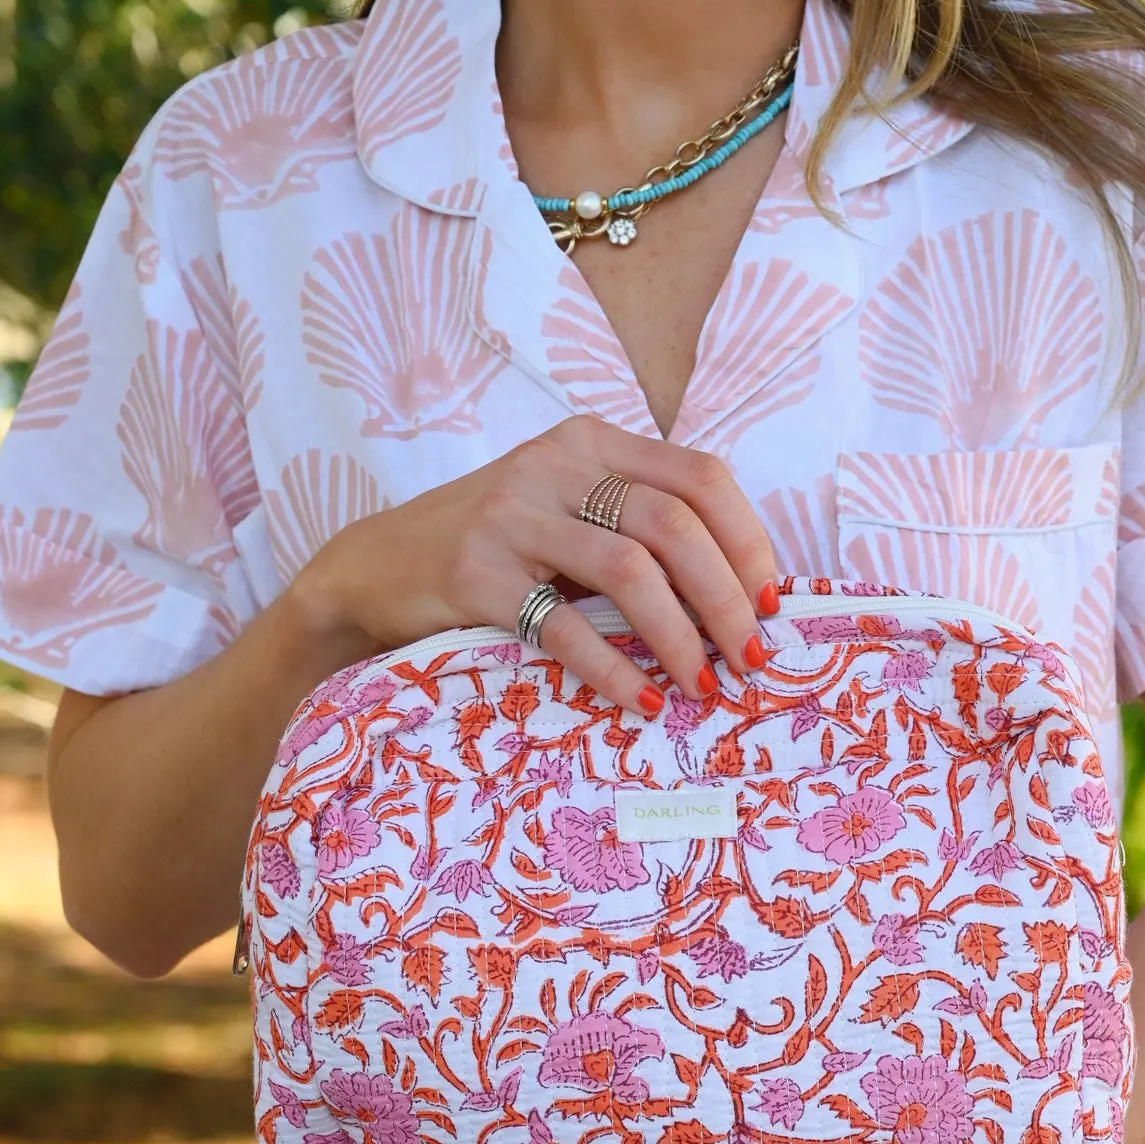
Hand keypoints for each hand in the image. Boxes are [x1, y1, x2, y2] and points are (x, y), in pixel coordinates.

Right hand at [293, 414, 779, 716]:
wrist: (374, 568)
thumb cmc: (490, 548)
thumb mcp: (564, 511)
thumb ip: (634, 526)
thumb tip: (738, 594)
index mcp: (589, 443)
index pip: (700, 477)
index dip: (748, 541)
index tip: (770, 603)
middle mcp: (553, 465)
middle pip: (675, 525)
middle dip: (727, 599)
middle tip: (750, 659)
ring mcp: (511, 516)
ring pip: (630, 569)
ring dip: (681, 636)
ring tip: (703, 685)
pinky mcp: (475, 574)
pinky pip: (563, 625)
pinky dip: (613, 668)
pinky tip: (640, 700)